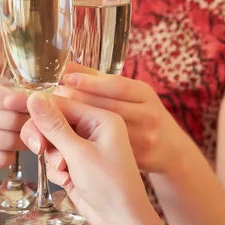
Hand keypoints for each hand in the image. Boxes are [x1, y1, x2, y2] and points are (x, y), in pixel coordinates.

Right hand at [0, 84, 28, 173]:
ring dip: (22, 142)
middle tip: (35, 127)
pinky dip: (10, 157)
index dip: (24, 103)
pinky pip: (0, 159)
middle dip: (28, 125)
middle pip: (11, 120)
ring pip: (8, 141)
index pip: (4, 96)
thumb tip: (36, 100)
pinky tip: (9, 152)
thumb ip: (2, 98)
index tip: (36, 108)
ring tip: (24, 140)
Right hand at [20, 92, 163, 224]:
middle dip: (46, 138)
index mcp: (101, 118)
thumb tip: (35, 97)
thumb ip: (54, 126)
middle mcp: (93, 129)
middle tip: (40, 150)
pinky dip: (57, 171)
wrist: (120, 222)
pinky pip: (55, 158)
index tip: (32, 129)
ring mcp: (85, 147)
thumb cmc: (111, 187)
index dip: (43, 114)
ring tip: (64, 171)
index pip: (62, 103)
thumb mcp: (79, 153)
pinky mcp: (77, 164)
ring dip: (52, 157)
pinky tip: (68, 181)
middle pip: (54, 121)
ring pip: (52, 141)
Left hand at [56, 64, 188, 174]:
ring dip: (76, 121)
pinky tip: (66, 136)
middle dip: (77, 99)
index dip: (90, 81)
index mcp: (146, 95)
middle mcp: (148, 115)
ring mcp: (144, 139)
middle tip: (53, 94)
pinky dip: (84, 142)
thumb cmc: (144, 115)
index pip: (117, 85)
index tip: (66, 77)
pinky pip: (105, 150)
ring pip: (105, 129)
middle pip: (108, 106)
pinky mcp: (137, 159)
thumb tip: (68, 65)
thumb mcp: (132, 94)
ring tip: (55, 113)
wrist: (171, 150)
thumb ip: (100, 80)